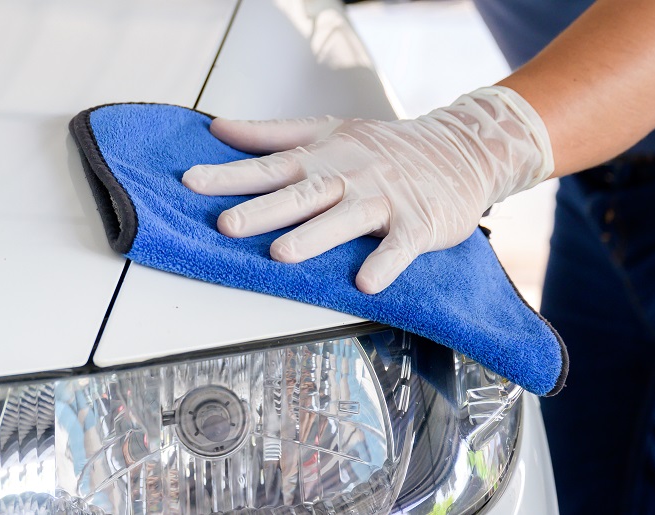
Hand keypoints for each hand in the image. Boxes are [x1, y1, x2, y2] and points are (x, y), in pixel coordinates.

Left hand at [182, 86, 554, 293]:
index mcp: (322, 156)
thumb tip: (218, 128)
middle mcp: (348, 175)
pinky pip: (400, 247)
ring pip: (345, 219)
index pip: (268, 166)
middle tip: (226, 225)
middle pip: (301, 194)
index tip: (191, 182)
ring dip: (314, 237)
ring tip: (281, 254)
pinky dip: (385, 263)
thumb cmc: (385, 147)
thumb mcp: (327, 131)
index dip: (230, 174)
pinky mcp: (418, 224)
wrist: (463, 150)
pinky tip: (366, 282)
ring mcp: (384, 199)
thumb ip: (271, 134)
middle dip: (262, 210)